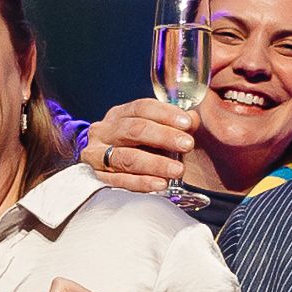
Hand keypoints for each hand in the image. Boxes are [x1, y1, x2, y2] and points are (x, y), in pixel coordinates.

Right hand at [78, 95, 204, 198]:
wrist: (103, 161)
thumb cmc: (133, 143)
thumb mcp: (150, 128)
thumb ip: (172, 124)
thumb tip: (193, 120)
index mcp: (119, 114)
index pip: (142, 107)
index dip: (166, 114)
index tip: (188, 123)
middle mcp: (105, 131)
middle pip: (134, 130)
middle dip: (163, 137)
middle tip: (187, 144)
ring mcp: (98, 154)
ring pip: (126, 158)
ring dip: (154, 164)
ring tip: (177, 170)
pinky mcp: (99, 176)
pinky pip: (120, 181)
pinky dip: (142, 183)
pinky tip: (160, 184)